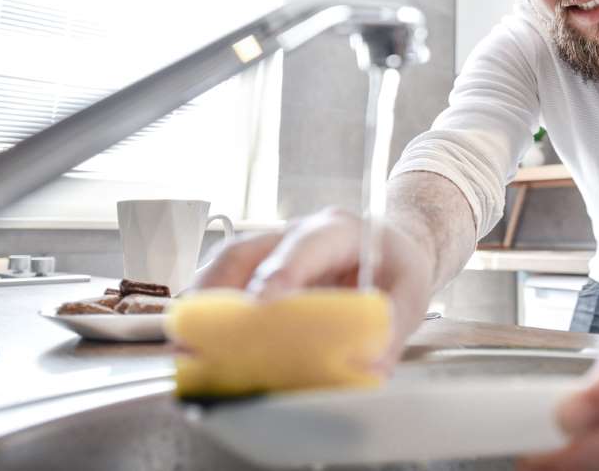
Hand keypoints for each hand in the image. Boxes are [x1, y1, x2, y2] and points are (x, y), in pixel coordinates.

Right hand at [194, 206, 436, 370]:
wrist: (390, 249)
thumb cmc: (396, 265)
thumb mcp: (411, 291)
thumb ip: (393, 327)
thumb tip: (369, 368)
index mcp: (337, 231)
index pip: (306, 245)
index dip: (282, 272)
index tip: (263, 303)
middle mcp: (294, 234)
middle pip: (245, 252)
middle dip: (219, 291)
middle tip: (202, 335)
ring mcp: (270, 249)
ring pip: (223, 266)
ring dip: (203, 305)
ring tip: (187, 347)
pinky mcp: (256, 270)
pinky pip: (221, 284)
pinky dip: (206, 313)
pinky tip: (196, 344)